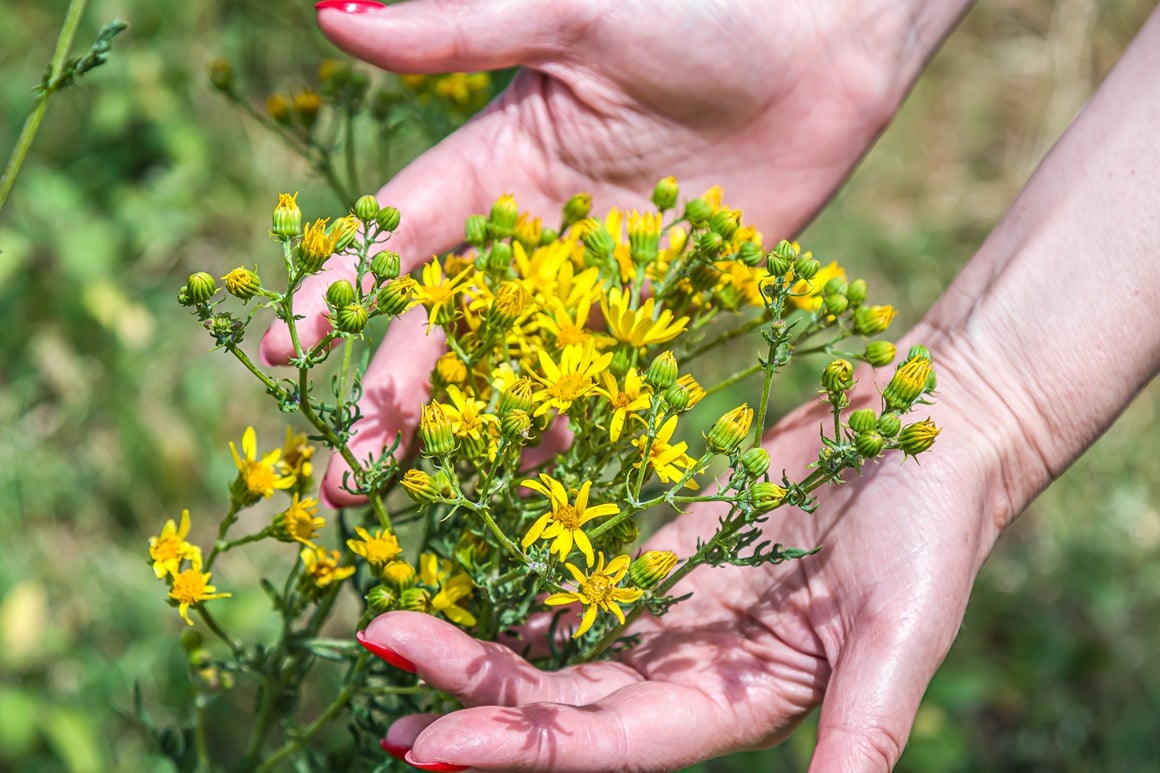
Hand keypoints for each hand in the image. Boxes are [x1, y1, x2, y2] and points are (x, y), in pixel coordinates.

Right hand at [261, 0, 967, 504]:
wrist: (824, 39)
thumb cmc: (697, 6)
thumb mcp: (574, 15)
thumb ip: (460, 32)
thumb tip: (329, 14)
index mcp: (494, 157)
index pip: (398, 234)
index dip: (338, 286)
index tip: (282, 345)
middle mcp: (530, 228)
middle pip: (443, 325)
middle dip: (390, 397)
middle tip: (342, 476)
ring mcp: (590, 275)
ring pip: (512, 365)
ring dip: (465, 430)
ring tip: (416, 497)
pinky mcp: (655, 304)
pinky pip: (599, 376)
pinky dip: (566, 422)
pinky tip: (531, 472)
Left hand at [358, 352, 1002, 771]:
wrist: (932, 432)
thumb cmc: (933, 534)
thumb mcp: (903, 637)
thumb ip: (862, 740)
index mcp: (737, 705)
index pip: (611, 744)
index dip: (523, 749)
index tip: (430, 744)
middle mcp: (691, 674)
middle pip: (562, 702)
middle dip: (470, 692)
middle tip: (377, 654)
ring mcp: (672, 613)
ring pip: (556, 647)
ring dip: (477, 646)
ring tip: (387, 629)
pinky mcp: (665, 553)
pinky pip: (578, 581)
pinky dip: (520, 590)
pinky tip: (457, 581)